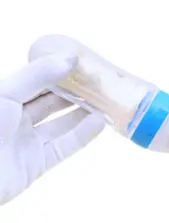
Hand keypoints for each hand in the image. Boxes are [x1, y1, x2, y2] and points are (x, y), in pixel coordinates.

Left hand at [0, 53, 104, 204]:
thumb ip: (38, 75)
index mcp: (2, 98)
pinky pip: (65, 146)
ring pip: (60, 125)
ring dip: (82, 113)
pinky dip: (83, 135)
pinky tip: (99, 122)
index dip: (57, 72)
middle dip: (73, 93)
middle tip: (97, 82)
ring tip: (104, 100)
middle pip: (49, 103)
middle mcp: (14, 119)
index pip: (34, 82)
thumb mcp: (7, 93)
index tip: (81, 64)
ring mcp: (27, 142)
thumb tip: (71, 58)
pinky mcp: (37, 164)